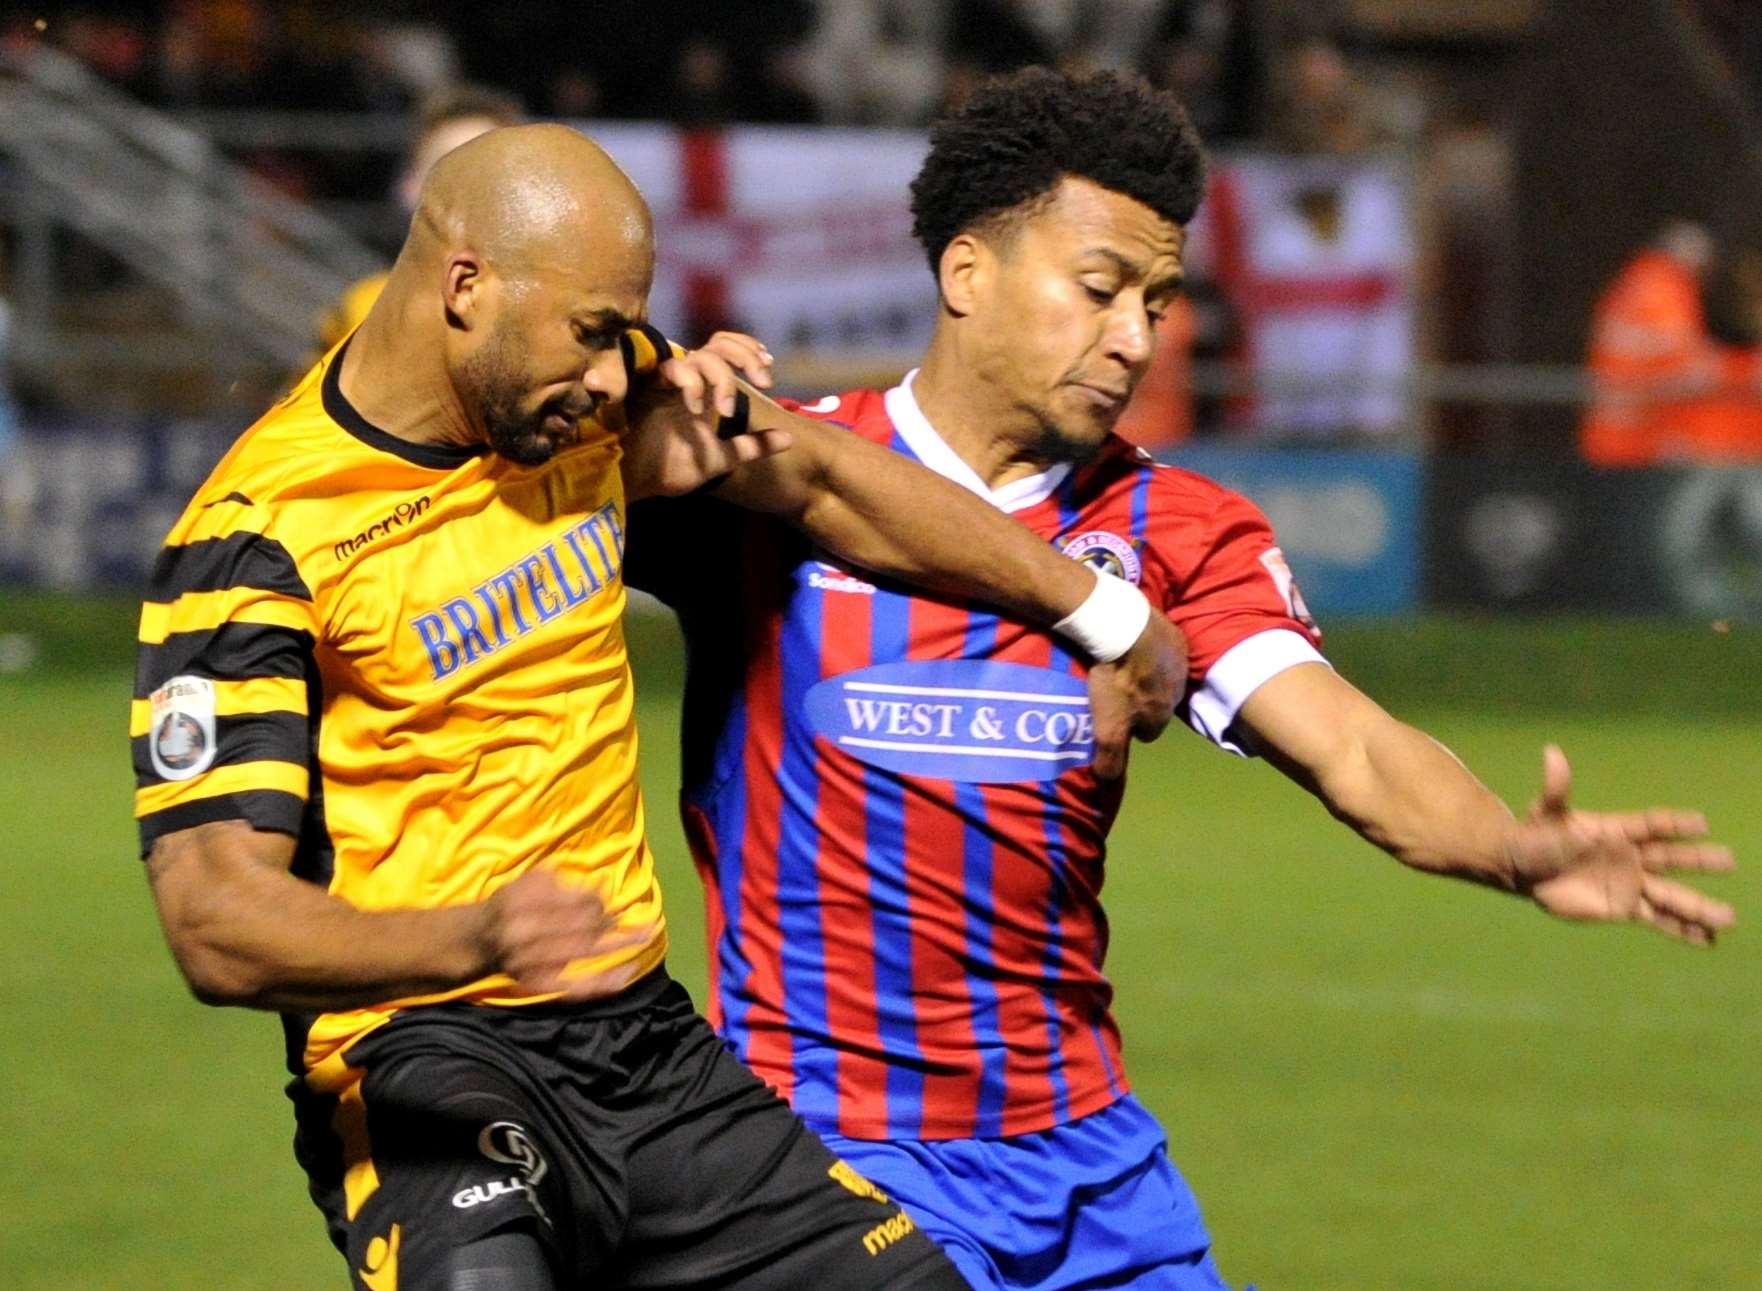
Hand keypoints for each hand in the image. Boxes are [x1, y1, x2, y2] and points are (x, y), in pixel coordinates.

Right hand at [481, 868, 655, 997]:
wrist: (477, 941)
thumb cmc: (510, 903)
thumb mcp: (527, 881)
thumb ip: (558, 879)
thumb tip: (601, 885)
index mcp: (522, 901)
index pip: (571, 900)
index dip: (598, 900)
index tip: (612, 898)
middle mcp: (525, 931)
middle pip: (580, 925)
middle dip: (611, 920)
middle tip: (638, 917)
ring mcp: (531, 961)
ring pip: (582, 952)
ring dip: (617, 943)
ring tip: (647, 934)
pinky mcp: (537, 984)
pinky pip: (573, 987)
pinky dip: (601, 983)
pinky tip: (626, 975)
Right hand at [621, 333, 789, 498]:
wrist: (634, 484)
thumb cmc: (669, 469)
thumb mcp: (721, 458)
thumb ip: (752, 447)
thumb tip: (790, 438)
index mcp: (702, 389)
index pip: (725, 349)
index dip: (747, 349)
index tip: (767, 369)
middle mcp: (685, 379)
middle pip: (718, 345)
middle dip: (744, 356)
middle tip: (763, 381)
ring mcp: (666, 381)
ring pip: (701, 356)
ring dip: (721, 377)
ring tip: (725, 410)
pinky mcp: (646, 385)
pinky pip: (675, 368)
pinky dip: (692, 383)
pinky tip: (695, 407)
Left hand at [1086, 612, 1188, 779]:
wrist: (1124, 629)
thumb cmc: (1116, 681)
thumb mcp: (1108, 728)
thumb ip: (1111, 758)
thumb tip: (1107, 781)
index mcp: (1162, 716)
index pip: (1149, 732)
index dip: (1130, 727)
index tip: (1113, 717)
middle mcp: (1177, 692)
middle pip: (1157, 703)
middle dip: (1140, 700)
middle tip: (1114, 691)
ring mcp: (1178, 663)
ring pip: (1162, 676)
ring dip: (1145, 674)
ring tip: (1120, 666)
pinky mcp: (1174, 637)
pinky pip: (1163, 648)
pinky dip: (1148, 649)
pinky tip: (1130, 643)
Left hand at [1509, 745, 1734, 944]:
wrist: (1523, 870)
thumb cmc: (1535, 836)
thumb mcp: (1546, 813)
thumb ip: (1556, 788)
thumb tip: (1552, 753)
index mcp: (1617, 831)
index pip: (1652, 825)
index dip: (1674, 824)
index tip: (1701, 823)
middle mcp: (1631, 857)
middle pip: (1672, 859)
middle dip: (1699, 861)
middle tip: (1729, 861)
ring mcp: (1630, 883)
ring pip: (1671, 896)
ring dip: (1698, 907)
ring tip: (1729, 918)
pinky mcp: (1624, 908)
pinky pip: (1659, 919)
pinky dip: (1683, 929)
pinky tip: (1709, 939)